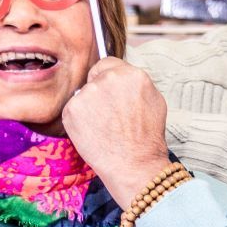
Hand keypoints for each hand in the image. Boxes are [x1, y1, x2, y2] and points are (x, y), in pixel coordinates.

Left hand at [61, 57, 172, 205]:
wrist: (133, 164)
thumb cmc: (146, 138)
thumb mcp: (154, 101)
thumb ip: (136, 84)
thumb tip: (122, 76)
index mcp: (132, 74)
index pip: (108, 63)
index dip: (108, 78)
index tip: (110, 92)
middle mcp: (109, 79)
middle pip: (94, 77)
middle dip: (99, 92)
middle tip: (109, 114)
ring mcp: (88, 93)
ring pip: (83, 94)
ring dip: (89, 106)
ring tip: (103, 126)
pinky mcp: (72, 109)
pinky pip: (72, 109)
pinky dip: (79, 119)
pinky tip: (93, 131)